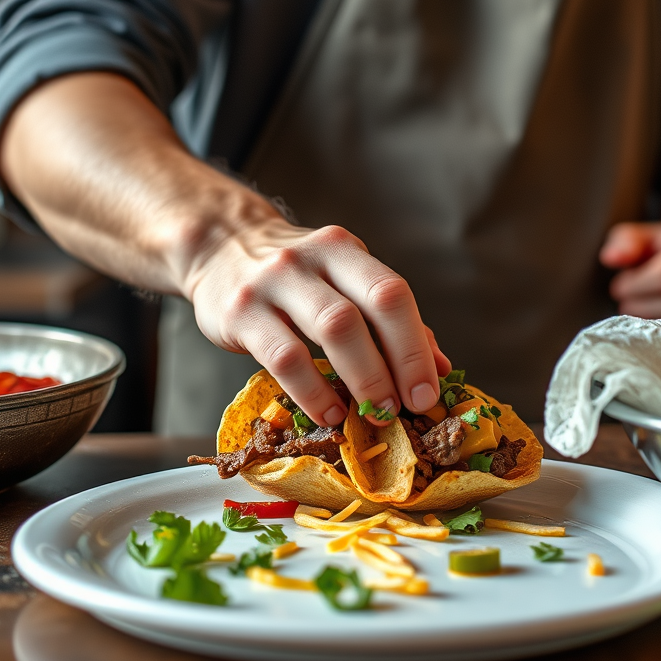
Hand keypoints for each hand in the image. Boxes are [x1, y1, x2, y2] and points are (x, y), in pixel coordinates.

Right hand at [185, 217, 450, 426]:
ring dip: (360, 379)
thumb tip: (440, 367)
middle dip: (394, 366)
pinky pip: (282, 357)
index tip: (429, 391)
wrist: (220, 246)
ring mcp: (274, 282)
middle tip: (406, 408)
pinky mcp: (240, 312)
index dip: (415, 345)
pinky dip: (312, 390)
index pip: (392, 293)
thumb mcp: (342, 281)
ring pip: (330, 329)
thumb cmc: (296, 276)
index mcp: (345, 251)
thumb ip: (388, 321)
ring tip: (373, 414)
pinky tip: (328, 412)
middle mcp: (313, 259)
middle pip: (365, 312)